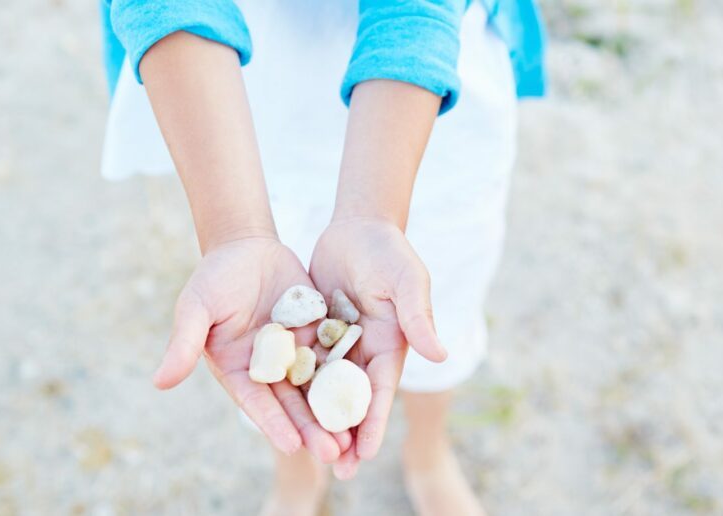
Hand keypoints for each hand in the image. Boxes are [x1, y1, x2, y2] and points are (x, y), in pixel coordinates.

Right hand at [152, 235, 350, 462]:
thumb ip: (183, 344)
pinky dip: (349, 378)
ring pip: (318, 388)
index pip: (258, 403)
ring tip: (353, 436)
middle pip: (293, 404)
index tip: (292, 446)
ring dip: (334, 412)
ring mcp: (296, 354)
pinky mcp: (317, 336)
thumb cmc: (214, 277)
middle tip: (334, 453)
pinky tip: (367, 396)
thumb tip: (159, 383)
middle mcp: (269, 370)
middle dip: (312, 428)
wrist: (247, 246)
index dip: (274, 424)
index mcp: (239, 370)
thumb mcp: (196, 308)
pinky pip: (336, 359)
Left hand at [308, 217, 446, 478]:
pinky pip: (304, 366)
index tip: (365, 455)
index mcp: (391, 344)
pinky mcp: (317, 333)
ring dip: (321, 422)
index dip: (372, 424)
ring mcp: (340, 344)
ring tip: (310, 457)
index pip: (380, 392)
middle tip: (338, 473)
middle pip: (353, 401)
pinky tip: (284, 415)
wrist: (358, 225)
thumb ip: (418, 317)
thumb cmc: (389, 252)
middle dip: (348, 436)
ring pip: (327, 391)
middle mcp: (366, 351)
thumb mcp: (406, 282)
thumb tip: (439, 355)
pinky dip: (298, 391)